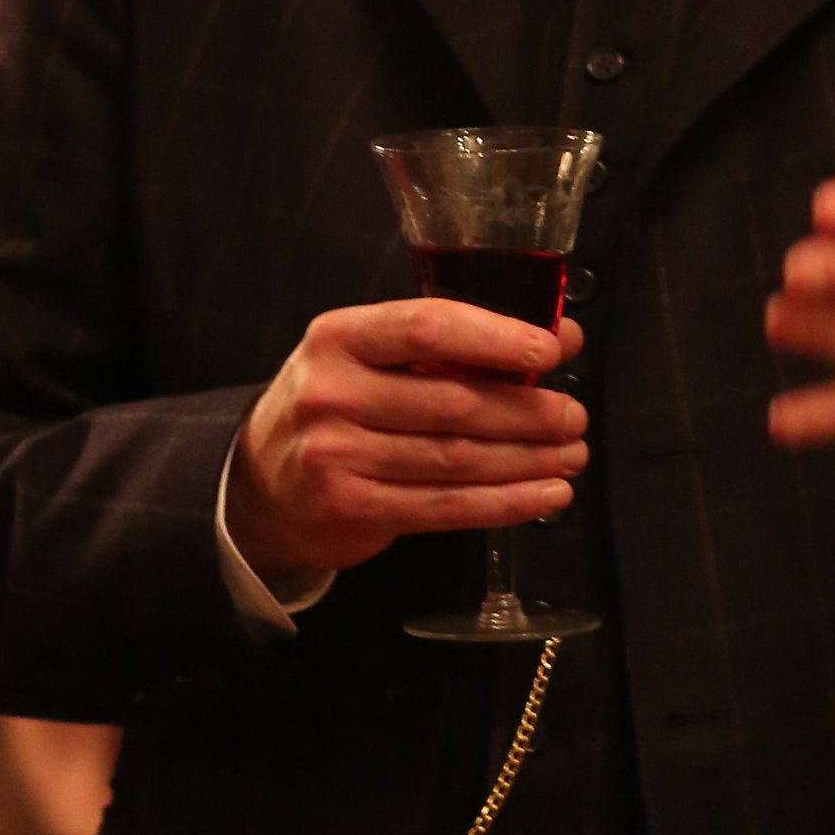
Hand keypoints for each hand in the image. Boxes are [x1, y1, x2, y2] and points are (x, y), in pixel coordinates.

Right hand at [230, 300, 587, 580]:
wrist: (261, 486)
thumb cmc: (334, 410)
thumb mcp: (373, 362)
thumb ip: (455, 347)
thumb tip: (559, 337)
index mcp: (339, 337)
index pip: (427, 327)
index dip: (495, 338)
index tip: (550, 350)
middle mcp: (332, 393)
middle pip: (453, 401)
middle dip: (527, 411)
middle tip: (573, 416)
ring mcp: (336, 454)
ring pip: (457, 458)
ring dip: (527, 459)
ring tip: (570, 455)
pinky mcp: (351, 507)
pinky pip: (446, 507)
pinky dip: (505, 503)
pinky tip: (545, 495)